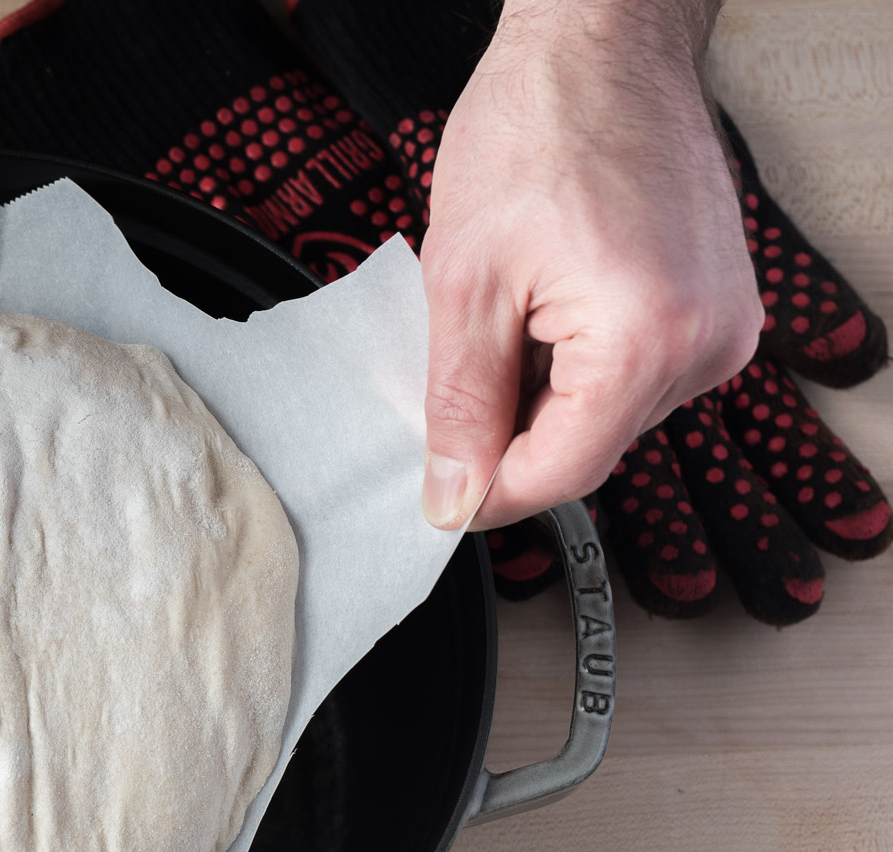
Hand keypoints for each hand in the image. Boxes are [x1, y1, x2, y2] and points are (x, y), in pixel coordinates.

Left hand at [417, 0, 762, 531]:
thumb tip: (453, 493)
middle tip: (464, 357)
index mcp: (648, 339)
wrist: (600, 45)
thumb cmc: (535, 130)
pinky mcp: (720, 309)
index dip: (489, 492)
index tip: (440, 491)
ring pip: (607, 414)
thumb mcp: (464, 283)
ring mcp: (724, 326)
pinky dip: (579, 359)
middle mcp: (708, 343)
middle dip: (513, 426)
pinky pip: (634, 373)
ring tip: (517, 304)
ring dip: (545, 389)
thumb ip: (460, 404)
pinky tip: (551, 299)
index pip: (563, 473)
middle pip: (586, 447)